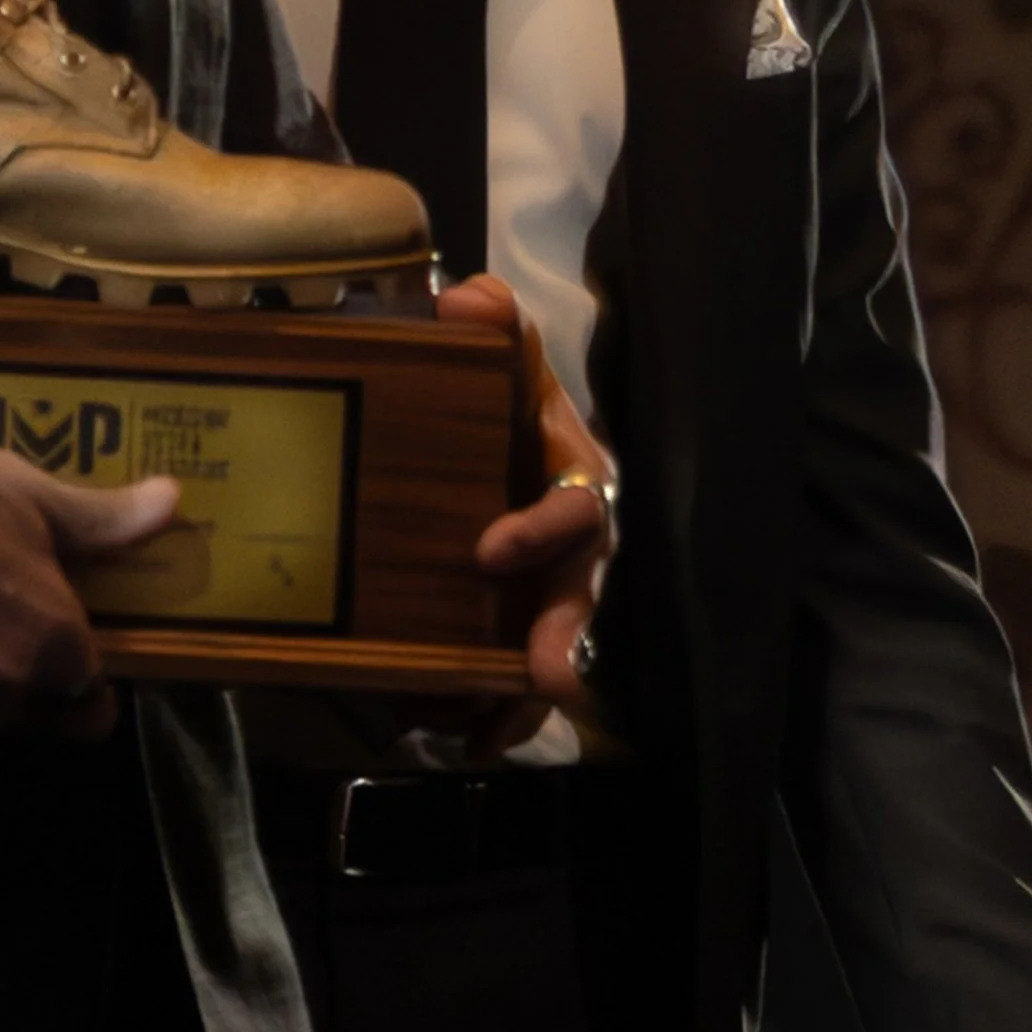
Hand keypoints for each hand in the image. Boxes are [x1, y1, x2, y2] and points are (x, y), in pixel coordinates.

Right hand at [0, 396, 179, 750]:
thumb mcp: (35, 496)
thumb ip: (107, 520)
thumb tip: (174, 503)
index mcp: (53, 650)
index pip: (93, 699)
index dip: (85, 673)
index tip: (65, 641)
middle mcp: (1, 699)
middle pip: (34, 719)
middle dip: (30, 690)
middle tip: (2, 631)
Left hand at [444, 273, 618, 727]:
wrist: (481, 431)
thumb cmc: (498, 394)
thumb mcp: (499, 354)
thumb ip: (493, 324)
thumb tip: (469, 300)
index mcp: (568, 472)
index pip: (575, 503)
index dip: (543, 529)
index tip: (490, 549)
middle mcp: (568, 540)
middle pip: (577, 594)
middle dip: (563, 635)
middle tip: (545, 677)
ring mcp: (544, 588)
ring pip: (552, 646)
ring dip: (524, 692)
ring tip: (489, 727)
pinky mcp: (512, 624)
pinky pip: (508, 678)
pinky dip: (486, 710)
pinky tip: (453, 731)